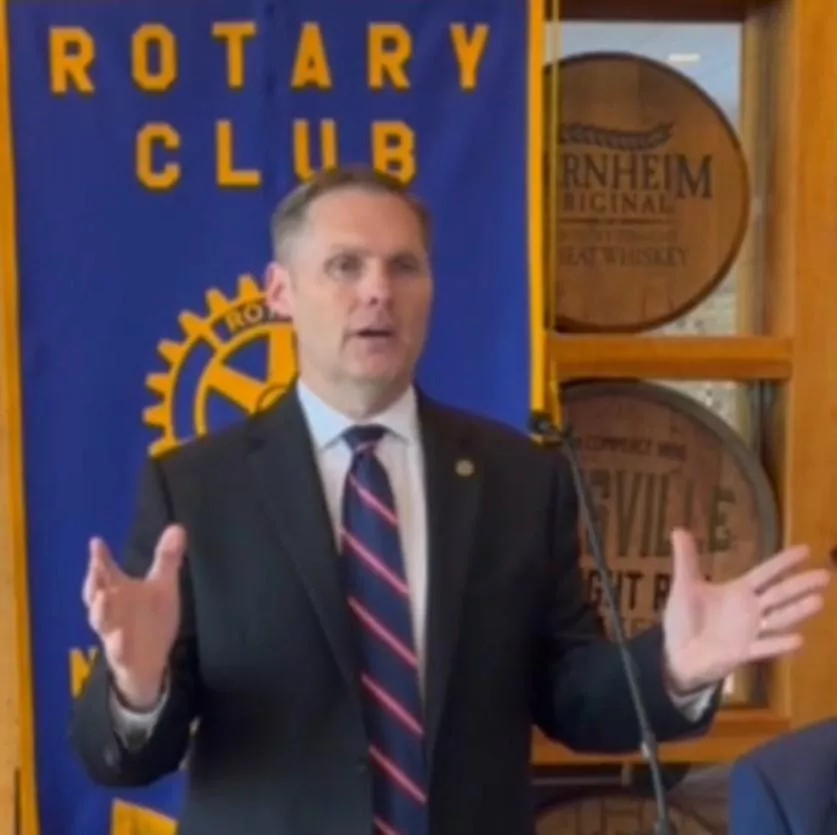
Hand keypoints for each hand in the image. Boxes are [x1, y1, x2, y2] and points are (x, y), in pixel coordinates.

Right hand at [82, 524, 185, 709]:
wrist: (149, 661)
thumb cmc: (150, 619)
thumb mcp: (162, 587)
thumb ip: (167, 559)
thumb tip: (177, 527)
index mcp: (118, 592)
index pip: (105, 572)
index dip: (99, 558)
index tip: (96, 542)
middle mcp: (111, 611)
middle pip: (95, 595)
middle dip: (94, 581)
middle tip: (95, 566)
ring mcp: (114, 633)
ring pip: (100, 621)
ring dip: (100, 609)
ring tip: (104, 596)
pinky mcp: (122, 656)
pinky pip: (117, 651)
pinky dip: (117, 644)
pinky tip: (120, 637)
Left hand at [662, 528, 830, 693]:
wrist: (678, 653)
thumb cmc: (686, 619)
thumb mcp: (684, 586)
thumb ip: (686, 560)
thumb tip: (678, 529)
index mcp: (738, 591)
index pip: (765, 573)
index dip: (783, 562)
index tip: (806, 549)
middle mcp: (750, 610)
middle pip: (779, 594)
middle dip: (801, 584)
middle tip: (825, 575)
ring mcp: (750, 632)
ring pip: (779, 619)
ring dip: (797, 611)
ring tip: (819, 601)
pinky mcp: (744, 652)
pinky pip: (764, 647)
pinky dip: (779, 644)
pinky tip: (798, 640)